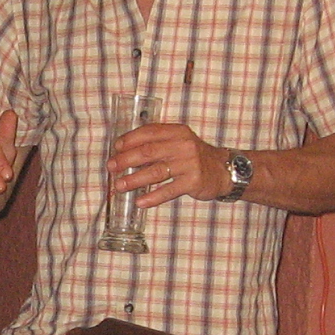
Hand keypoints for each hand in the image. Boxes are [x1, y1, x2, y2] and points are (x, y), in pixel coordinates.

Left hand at [108, 122, 231, 208]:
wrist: (223, 170)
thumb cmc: (194, 156)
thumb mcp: (179, 142)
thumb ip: (158, 143)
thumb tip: (125, 152)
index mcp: (177, 132)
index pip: (149, 132)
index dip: (129, 139)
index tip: (115, 148)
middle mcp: (183, 145)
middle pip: (148, 152)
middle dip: (126, 160)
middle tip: (111, 167)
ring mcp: (189, 164)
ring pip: (155, 172)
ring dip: (134, 180)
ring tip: (119, 186)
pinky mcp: (193, 181)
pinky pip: (169, 190)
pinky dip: (153, 197)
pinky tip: (140, 202)